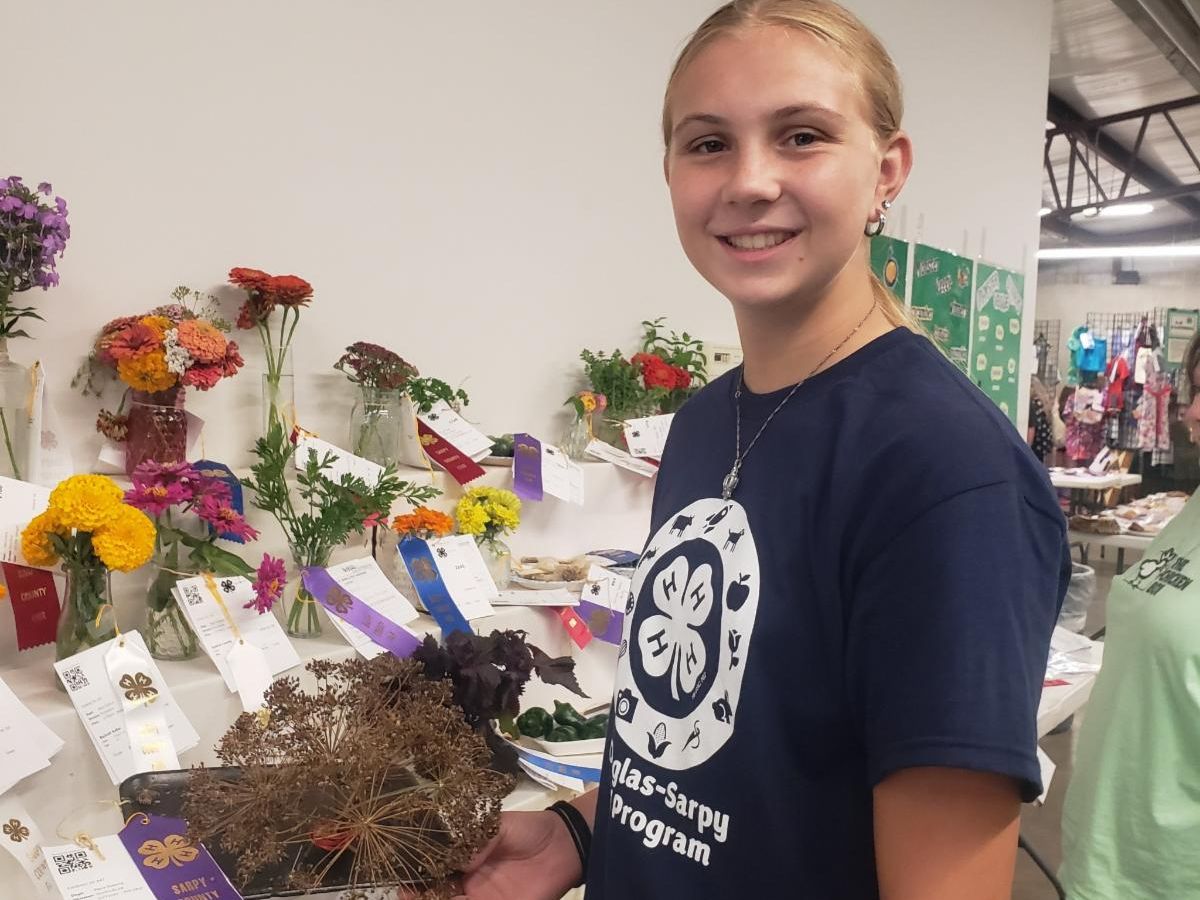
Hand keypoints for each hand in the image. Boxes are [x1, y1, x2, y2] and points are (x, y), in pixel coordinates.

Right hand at [396, 810, 582, 899]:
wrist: (564, 845)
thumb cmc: (529, 830)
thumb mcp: (497, 827)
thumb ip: (474, 842)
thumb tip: (454, 860)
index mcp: (464, 861)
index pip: (433, 872)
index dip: (416, 876)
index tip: (402, 877)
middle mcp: (468, 884)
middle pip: (437, 894)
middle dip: (419, 895)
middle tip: (407, 892)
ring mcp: (483, 898)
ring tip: (419, 896)